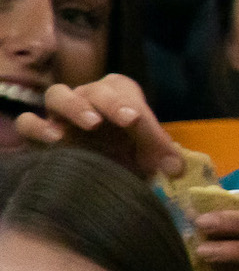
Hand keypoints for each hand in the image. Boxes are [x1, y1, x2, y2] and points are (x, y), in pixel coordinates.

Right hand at [16, 75, 182, 179]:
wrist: (104, 181)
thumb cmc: (129, 159)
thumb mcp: (149, 157)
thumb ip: (162, 156)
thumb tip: (176, 167)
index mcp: (118, 96)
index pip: (122, 89)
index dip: (129, 101)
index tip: (135, 118)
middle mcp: (88, 98)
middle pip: (94, 89)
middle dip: (111, 102)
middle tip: (127, 120)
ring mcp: (62, 113)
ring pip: (58, 94)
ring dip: (75, 106)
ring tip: (92, 123)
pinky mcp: (41, 132)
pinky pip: (29, 121)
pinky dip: (38, 127)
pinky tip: (55, 140)